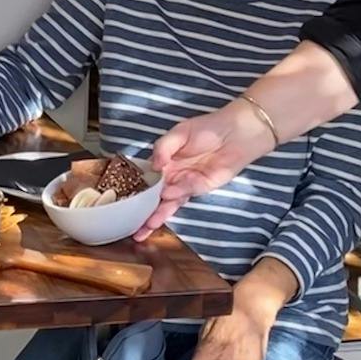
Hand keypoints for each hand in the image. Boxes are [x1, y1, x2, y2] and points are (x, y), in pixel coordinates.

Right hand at [144, 99, 275, 231]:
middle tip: (134, 231)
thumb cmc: (207, 128)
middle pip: (156, 198)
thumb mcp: (178, 133)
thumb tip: (154, 166)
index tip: (124, 206)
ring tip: (146, 227)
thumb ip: (162, 148)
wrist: (236, 133)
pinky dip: (175, 195)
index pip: (148, 181)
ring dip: (158, 214)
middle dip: (145, 214)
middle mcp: (174, 176)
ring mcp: (187, 184)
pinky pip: (185, 193)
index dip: (137, 193)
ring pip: (169, 203)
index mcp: (165, 163)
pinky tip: (166, 196)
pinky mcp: (202, 187)